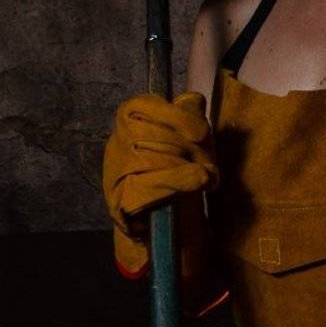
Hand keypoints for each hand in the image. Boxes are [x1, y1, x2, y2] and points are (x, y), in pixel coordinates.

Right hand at [102, 92, 218, 276]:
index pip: (141, 106)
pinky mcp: (118, 201)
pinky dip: (178, 183)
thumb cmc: (173, 178)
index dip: (175, 116)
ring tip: (206, 178)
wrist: (157, 226)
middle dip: (192, 150)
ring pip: (155, 160)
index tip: (200, 132)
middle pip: (156, 135)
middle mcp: (117, 144)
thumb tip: (194, 100)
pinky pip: (150, 187)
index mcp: (129, 124)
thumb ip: (187, 121)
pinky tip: (198, 182)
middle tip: (210, 165)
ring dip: (189, 170)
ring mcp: (114, 173)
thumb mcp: (185, 145)